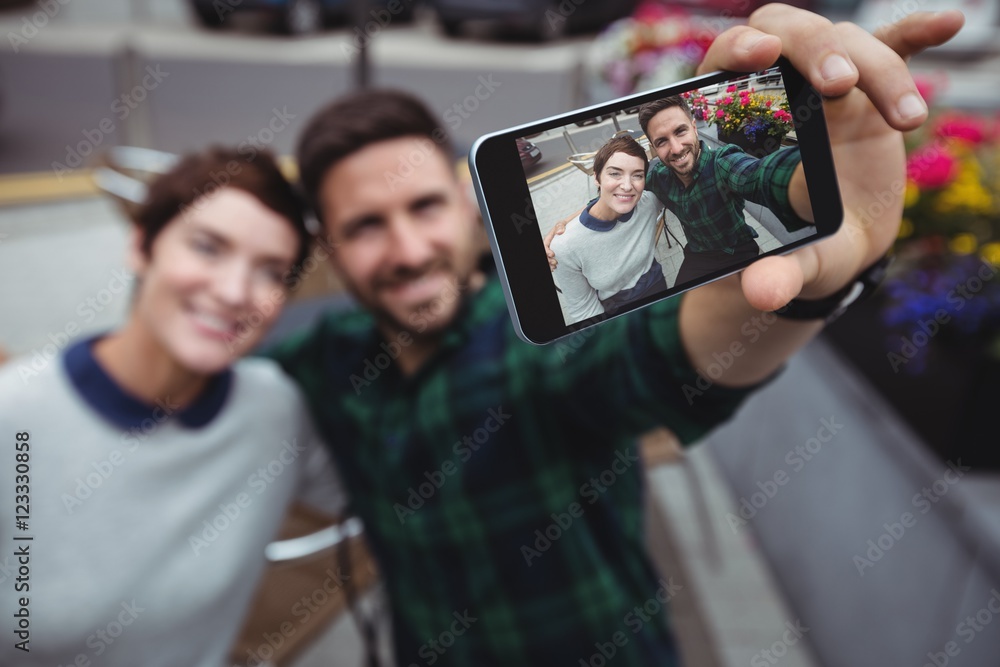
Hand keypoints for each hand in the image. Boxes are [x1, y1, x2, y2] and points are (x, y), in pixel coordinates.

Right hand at [543, 216, 572, 271]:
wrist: (577, 226)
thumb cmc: (569, 223)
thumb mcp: (564, 223)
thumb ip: (561, 226)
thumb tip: (560, 232)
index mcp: (550, 236)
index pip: (545, 244)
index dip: (547, 250)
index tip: (553, 254)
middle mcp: (551, 243)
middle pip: (545, 252)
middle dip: (548, 259)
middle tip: (555, 263)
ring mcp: (554, 247)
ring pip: (548, 257)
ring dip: (550, 263)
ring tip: (555, 267)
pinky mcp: (559, 251)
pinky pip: (553, 259)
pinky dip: (552, 264)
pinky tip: (555, 268)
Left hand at [696, 6, 963, 310]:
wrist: (838, 243)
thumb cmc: (802, 244)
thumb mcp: (795, 262)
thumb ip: (777, 273)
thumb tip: (763, 293)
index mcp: (742, 117)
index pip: (729, 60)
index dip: (739, 48)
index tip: (760, 55)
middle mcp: (781, 88)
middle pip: (789, 35)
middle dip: (815, 50)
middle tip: (837, 87)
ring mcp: (828, 85)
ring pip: (847, 42)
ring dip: (879, 70)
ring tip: (906, 119)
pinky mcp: (871, 91)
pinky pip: (895, 45)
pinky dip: (919, 33)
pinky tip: (949, 23)